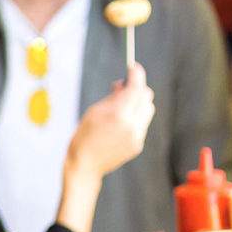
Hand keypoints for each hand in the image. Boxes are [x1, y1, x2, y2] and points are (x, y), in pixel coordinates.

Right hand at [63, 61, 155, 181]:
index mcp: (119, 114)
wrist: (85, 164)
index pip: (136, 86)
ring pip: (147, 110)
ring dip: (138, 103)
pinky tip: (120, 124)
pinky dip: (135, 118)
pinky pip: (142, 124)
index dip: (136, 73)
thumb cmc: (84, 134)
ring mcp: (137, 136)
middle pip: (146, 96)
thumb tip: (125, 85)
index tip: (133, 66)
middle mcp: (132, 125)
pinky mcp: (138, 144)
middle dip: (136, 88)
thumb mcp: (95, 110)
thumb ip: (114, 97)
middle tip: (121, 88)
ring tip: (120, 108)